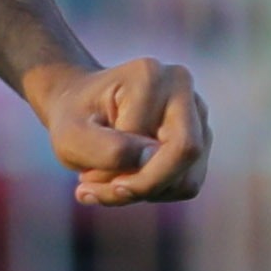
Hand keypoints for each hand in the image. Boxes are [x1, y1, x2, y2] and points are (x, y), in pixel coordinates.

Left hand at [31, 55, 209, 208]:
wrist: (78, 106)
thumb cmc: (73, 118)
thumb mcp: (70, 137)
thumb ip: (107, 149)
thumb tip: (151, 157)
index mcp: (151, 77)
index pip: (155, 144)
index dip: (123, 176)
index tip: (86, 180)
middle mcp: (182, 88)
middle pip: (186, 154)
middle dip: (142, 187)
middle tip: (101, 190)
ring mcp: (197, 112)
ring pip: (187, 178)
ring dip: (144, 193)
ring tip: (106, 184)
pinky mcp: (200, 136)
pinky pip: (187, 183)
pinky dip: (154, 192)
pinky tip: (125, 180)